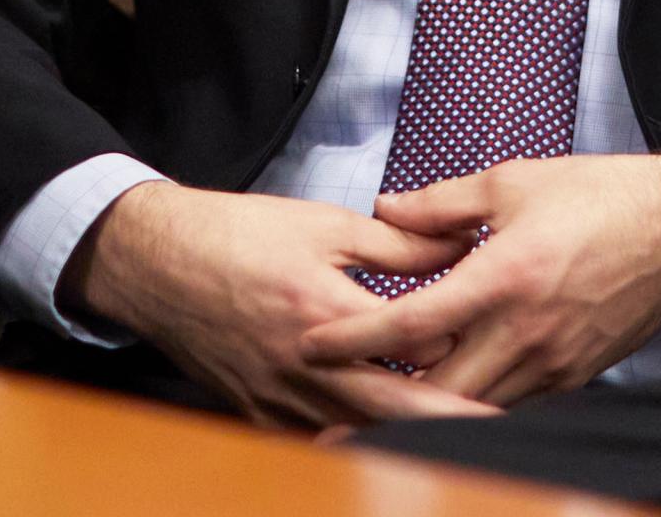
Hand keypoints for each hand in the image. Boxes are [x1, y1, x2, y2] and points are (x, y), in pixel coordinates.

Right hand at [59, 182, 498, 428]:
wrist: (159, 264)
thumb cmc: (243, 235)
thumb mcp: (326, 224)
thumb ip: (400, 242)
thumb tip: (464, 244)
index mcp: (327, 313)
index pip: (411, 352)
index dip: (458, 358)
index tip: (502, 367)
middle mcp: (305, 369)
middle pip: (393, 411)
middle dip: (447, 422)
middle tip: (498, 424)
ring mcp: (279, 401)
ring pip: (357, 431)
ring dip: (404, 431)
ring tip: (453, 428)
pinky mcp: (259, 415)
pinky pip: (318, 436)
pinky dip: (354, 433)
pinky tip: (382, 424)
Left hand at [299, 154, 660, 404]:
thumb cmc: (600, 196)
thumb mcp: (515, 181)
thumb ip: (443, 203)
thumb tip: (385, 208)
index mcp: (504, 276)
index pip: (412, 324)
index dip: (356, 338)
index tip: (311, 344)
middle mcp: (524, 331)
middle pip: (433, 394)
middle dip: (379, 404)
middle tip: (328, 406)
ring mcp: (551, 363)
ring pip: (470, 410)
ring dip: (423, 411)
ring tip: (373, 411)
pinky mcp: (572, 377)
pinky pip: (510, 405)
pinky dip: (472, 404)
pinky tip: (445, 394)